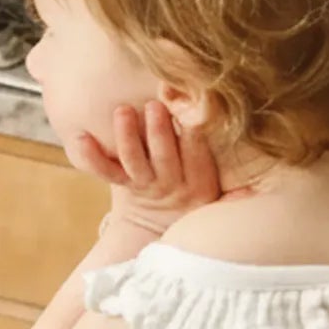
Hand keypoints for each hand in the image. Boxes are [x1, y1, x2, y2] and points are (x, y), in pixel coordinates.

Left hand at [75, 102, 221, 237]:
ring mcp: (146, 186)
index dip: (194, 128)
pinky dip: (91, 156)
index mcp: (202, 181)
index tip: (191, 104)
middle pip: (165, 158)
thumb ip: (222, 156)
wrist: (165, 224)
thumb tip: (248, 128)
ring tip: (122, 111)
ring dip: (128, 137)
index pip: (198, 153)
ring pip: (135, 163)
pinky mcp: (124, 185)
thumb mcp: (215, 178)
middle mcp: (173, 185)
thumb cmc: (195, 185)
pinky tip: (79, 137)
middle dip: (159, 131)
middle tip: (154, 106)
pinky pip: (106, 173)